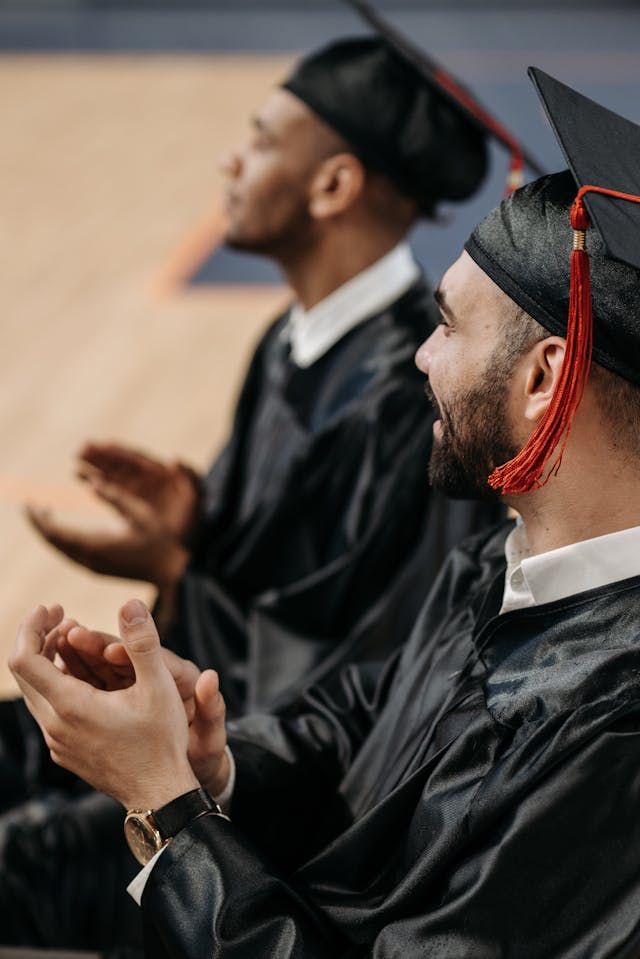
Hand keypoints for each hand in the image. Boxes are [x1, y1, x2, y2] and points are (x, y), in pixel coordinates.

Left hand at [10, 600, 228, 808]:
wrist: (160, 794)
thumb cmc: (162, 740)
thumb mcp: (159, 685)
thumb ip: (143, 642)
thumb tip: (132, 603)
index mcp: (70, 706)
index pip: (23, 659)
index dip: (31, 627)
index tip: (53, 608)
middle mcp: (55, 726)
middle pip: (24, 673)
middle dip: (39, 638)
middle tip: (64, 616)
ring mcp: (57, 742)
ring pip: (35, 693)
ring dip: (48, 662)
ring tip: (73, 640)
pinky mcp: (65, 752)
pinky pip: (47, 711)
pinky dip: (56, 685)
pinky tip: (84, 677)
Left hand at [26, 479, 190, 586]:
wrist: (168, 572)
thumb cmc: (158, 541)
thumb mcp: (140, 513)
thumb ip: (116, 497)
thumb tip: (91, 483)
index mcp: (96, 545)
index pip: (56, 533)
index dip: (39, 519)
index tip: (29, 503)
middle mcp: (89, 559)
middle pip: (53, 543)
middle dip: (39, 524)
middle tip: (29, 506)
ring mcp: (92, 567)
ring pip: (60, 550)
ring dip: (49, 532)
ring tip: (42, 514)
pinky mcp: (96, 569)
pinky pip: (69, 554)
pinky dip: (60, 540)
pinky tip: (61, 529)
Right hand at [78, 442, 201, 544]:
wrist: (190, 545)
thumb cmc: (195, 520)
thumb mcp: (197, 498)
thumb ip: (191, 477)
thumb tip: (174, 459)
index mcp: (161, 475)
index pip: (137, 459)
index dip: (120, 451)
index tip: (102, 445)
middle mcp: (147, 481)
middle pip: (120, 464)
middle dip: (101, 456)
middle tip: (80, 449)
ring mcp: (138, 493)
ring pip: (113, 477)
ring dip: (96, 469)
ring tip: (77, 463)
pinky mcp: (131, 507)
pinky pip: (113, 493)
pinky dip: (99, 486)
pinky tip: (86, 483)